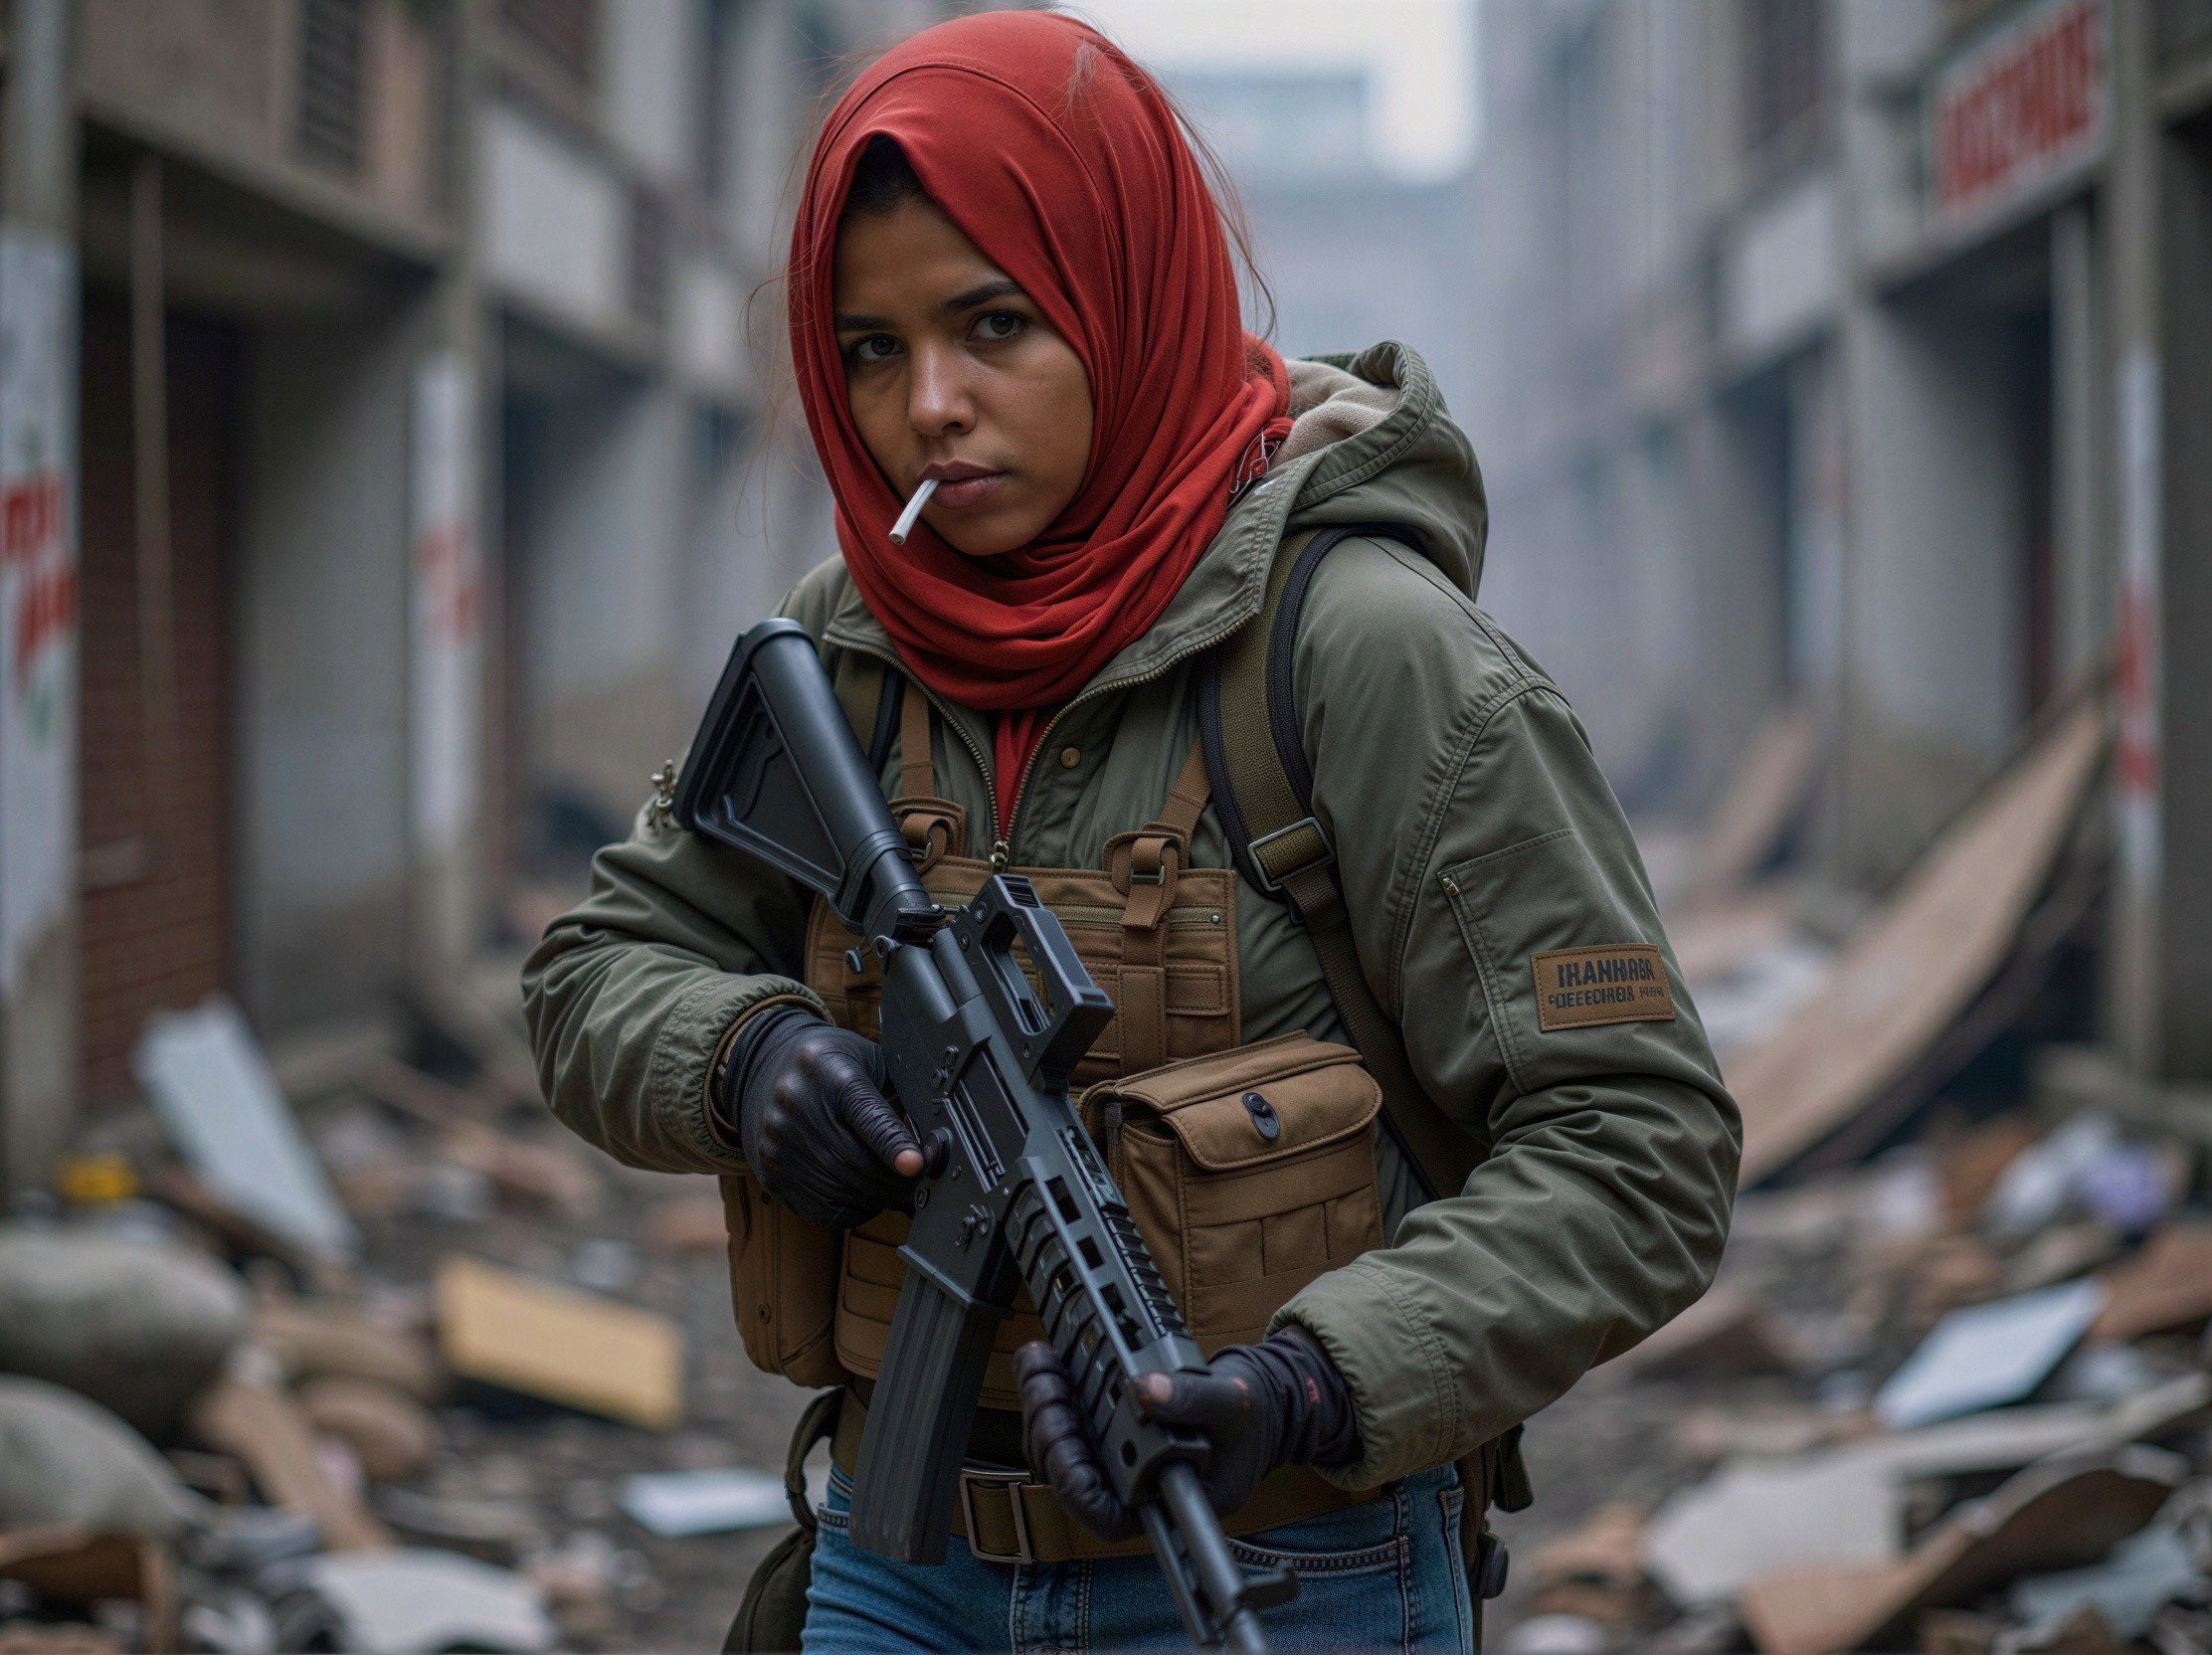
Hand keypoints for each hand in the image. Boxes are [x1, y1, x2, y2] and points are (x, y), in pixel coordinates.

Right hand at [724, 1007, 920, 1228]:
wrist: (765, 1066)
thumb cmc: (832, 1064)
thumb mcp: (868, 1060)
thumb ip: (900, 1092)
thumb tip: (936, 1141)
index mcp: (828, 1070)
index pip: (866, 1114)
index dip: (893, 1144)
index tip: (916, 1165)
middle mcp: (796, 1105)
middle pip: (857, 1160)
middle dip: (896, 1179)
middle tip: (919, 1181)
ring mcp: (777, 1141)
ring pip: (842, 1189)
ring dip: (878, 1197)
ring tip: (895, 1188)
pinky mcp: (768, 1171)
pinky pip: (821, 1208)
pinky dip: (853, 1209)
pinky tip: (866, 1196)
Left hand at [1013, 1327, 1357, 1538]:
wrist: (1252, 1402)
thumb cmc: (1248, 1418)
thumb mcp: (1231, 1405)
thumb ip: (1190, 1399)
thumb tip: (1141, 1390)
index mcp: (1164, 1501)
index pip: (1107, 1515)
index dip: (1074, 1486)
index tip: (1064, 1442)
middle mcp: (1131, 1488)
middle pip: (1069, 1476)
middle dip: (1049, 1428)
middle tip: (1047, 1382)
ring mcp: (1114, 1460)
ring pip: (1057, 1449)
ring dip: (1040, 1405)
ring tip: (1041, 1363)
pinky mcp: (1105, 1433)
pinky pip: (1063, 1422)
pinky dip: (1049, 1390)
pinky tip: (1046, 1361)